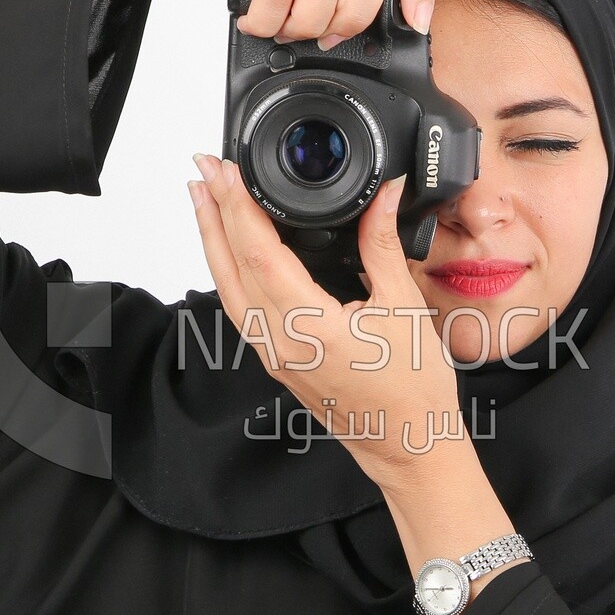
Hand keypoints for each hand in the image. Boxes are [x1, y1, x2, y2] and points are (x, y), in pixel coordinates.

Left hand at [188, 152, 461, 488]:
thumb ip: (384, 244)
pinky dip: (229, 271)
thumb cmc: (412, 389)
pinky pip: (241, 309)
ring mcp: (274, 354)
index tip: (227, 172)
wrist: (408, 444)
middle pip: (231, 268)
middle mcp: (280, 342)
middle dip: (214, 214)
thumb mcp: (403, 306)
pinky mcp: (278, 360)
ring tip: (205, 201)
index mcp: (309, 326)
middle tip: (203, 170)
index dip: (239, 208)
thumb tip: (385, 193)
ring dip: (214, 241)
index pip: (259, 255)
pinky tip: (231, 251)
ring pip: (228, 289)